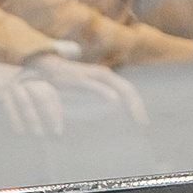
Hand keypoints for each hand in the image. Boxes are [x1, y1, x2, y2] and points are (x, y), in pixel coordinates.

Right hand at [0, 60, 62, 134]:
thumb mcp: (19, 89)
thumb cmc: (0, 85)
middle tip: (55, 133)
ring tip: (38, 135)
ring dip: (33, 120)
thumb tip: (43, 123)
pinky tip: (19, 131)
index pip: (51, 94)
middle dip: (51, 115)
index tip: (58, 129)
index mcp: (33, 77)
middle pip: (43, 95)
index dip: (56, 111)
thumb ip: (31, 99)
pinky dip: (15, 118)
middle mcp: (25, 77)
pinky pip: (9, 103)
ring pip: (26, 101)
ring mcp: (11, 81)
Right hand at [25, 53, 146, 123]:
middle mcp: (104, 74)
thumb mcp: (90, 91)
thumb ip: (101, 101)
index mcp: (108, 78)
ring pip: (117, 87)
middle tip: (142, 123)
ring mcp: (93, 75)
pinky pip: (96, 86)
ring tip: (135, 117)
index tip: (142, 122)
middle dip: (137, 107)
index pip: (129, 91)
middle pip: (128, 89)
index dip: (137, 106)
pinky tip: (114, 100)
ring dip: (129, 103)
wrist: (49, 68)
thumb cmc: (71, 83)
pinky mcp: (80, 79)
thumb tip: (113, 116)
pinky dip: (106, 93)